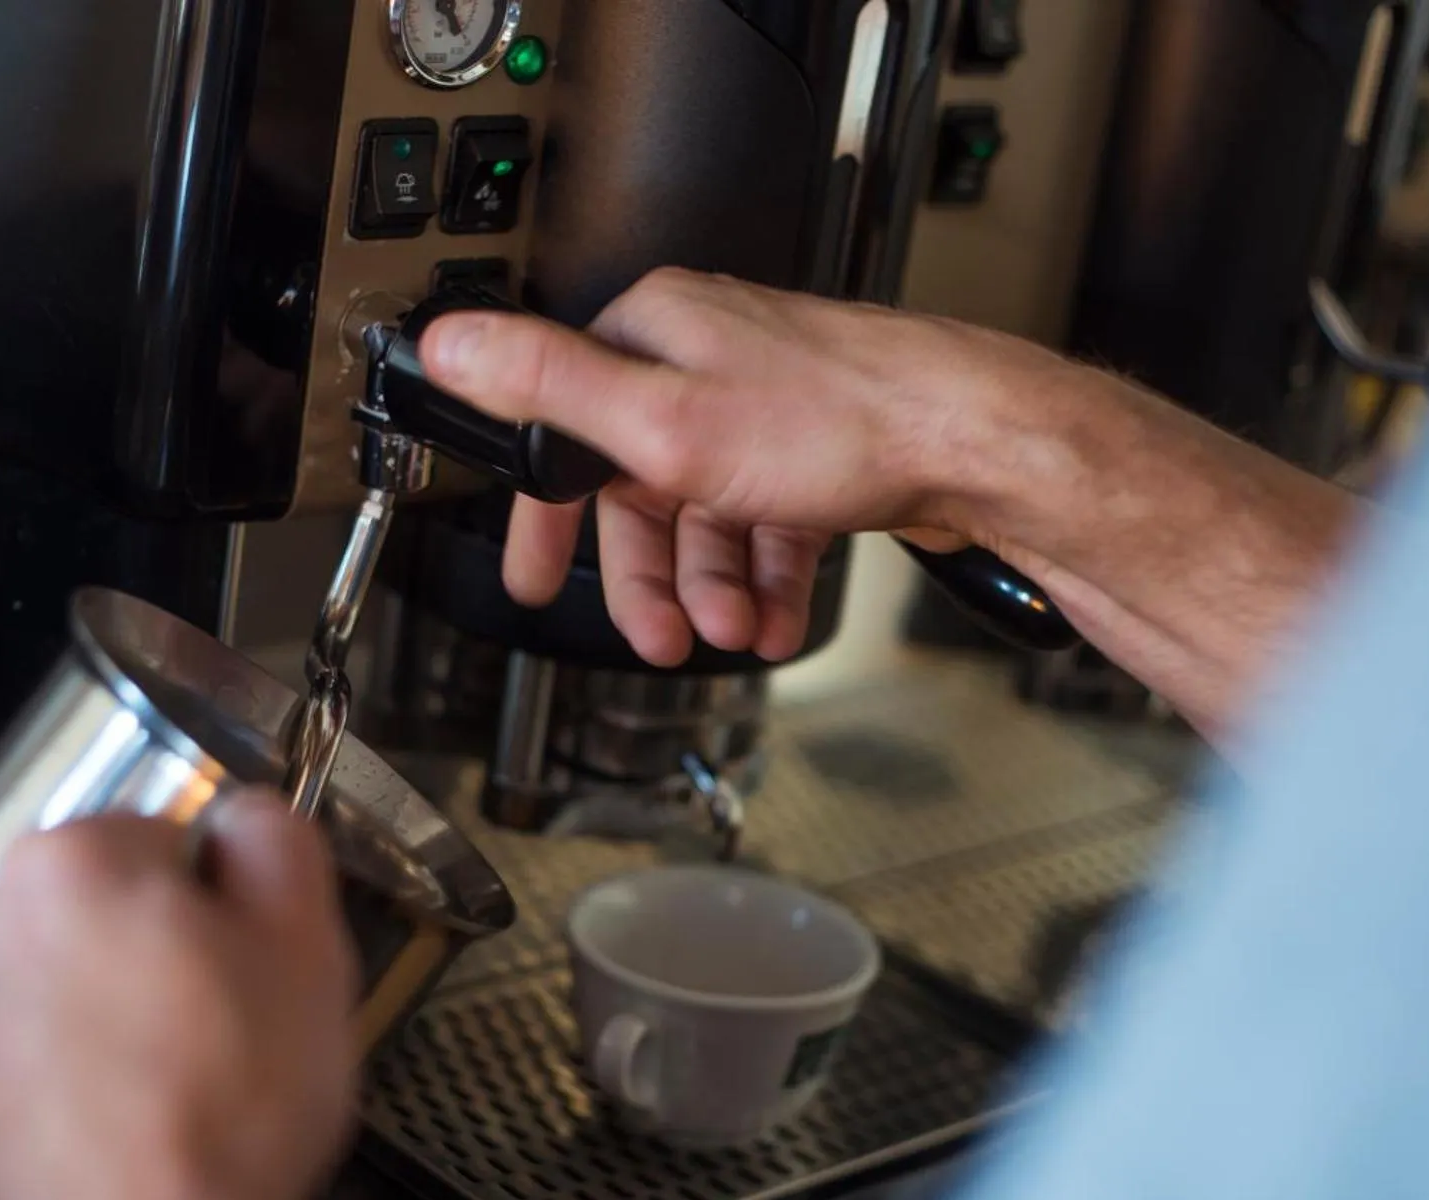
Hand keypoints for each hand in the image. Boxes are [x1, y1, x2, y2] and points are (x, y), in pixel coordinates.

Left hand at [0, 792, 361, 1199]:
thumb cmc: (235, 1105)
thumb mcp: (309, 951)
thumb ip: (276, 845)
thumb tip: (243, 818)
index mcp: (67, 868)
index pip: (146, 842)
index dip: (204, 905)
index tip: (234, 966)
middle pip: (71, 924)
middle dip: (126, 964)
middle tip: (199, 1043)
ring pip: (20, 1011)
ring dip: (69, 1038)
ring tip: (144, 1116)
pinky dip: (24, 1121)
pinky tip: (88, 1168)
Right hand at [420, 267, 1079, 665]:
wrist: (979, 444)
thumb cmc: (842, 419)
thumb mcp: (661, 417)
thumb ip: (546, 387)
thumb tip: (450, 342)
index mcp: (657, 334)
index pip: (564, 431)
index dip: (546, 518)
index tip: (534, 577)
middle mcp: (711, 359)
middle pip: (641, 488)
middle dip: (652, 576)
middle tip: (657, 636)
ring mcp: (771, 406)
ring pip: (710, 516)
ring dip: (713, 589)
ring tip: (733, 631)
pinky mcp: (822, 449)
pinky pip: (770, 526)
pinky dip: (766, 578)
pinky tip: (776, 617)